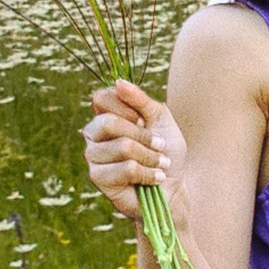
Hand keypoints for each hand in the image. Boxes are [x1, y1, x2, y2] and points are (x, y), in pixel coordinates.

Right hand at [81, 77, 185, 223]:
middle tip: (160, 145)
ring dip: (150, 157)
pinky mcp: (98, 178)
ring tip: (160, 164)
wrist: (175, 186)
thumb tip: (118, 82)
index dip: (127, 108)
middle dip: (143, 135)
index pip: (101, 98)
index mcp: (105, 115)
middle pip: (109, 123)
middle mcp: (93, 134)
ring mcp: (93, 157)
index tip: (144, 120)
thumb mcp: (160, 119)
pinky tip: (154, 179)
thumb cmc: (166, 152)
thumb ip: (140, 100)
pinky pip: (126, 169)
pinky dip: (147, 173)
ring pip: (122, 147)